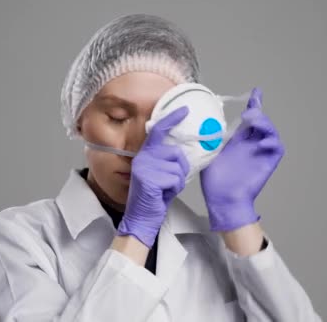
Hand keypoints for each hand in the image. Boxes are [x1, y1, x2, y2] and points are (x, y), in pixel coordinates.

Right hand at [117, 106, 189, 247]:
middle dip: (181, 169)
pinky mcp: (149, 179)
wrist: (141, 217)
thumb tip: (183, 151)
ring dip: (178, 181)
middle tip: (171, 181)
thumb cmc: (154, 196)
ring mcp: (145, 167)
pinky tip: (163, 194)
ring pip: (178, 167)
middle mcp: (143, 157)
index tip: (184, 110)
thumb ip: (167, 160)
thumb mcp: (160, 173)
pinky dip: (175, 189)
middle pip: (177, 153)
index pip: (158, 130)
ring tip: (165, 189)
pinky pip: (176, 179)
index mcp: (145, 154)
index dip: (172, 119)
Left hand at [200, 88, 284, 231]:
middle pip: (262, 121)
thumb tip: (202, 120)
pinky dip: (271, 141)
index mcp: (239, 141)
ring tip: (252, 121)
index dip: (254, 104)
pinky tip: (261, 141)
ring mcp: (261, 153)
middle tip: (247, 112)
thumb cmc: (214, 180)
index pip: (249, 119)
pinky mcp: (268, 162)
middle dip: (258, 111)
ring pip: (271, 131)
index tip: (256, 92)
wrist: (222, 199)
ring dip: (264, 123)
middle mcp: (251, 145)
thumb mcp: (208, 151)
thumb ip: (210, 136)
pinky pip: (277, 147)